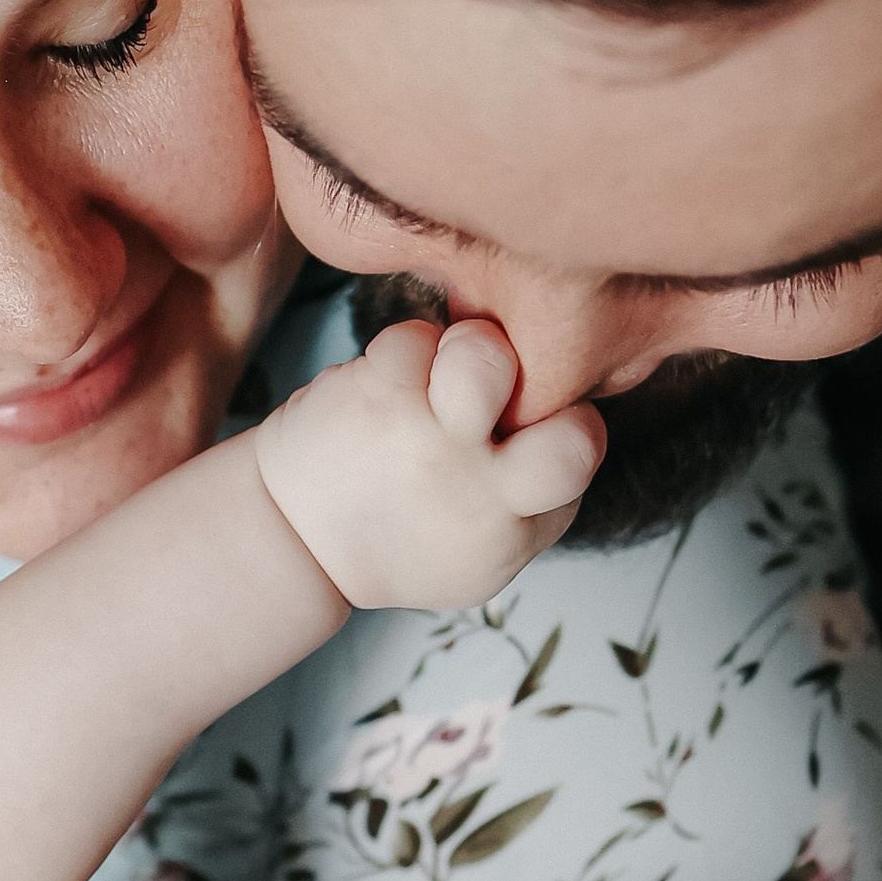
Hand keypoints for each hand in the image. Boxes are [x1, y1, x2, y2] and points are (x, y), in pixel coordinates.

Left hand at [255, 320, 603, 611]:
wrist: (296, 544)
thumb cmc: (401, 531)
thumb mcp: (484, 544)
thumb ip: (536, 491)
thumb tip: (570, 396)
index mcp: (519, 527)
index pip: (585, 447)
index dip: (565, 417)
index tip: (523, 421)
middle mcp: (481, 494)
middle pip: (572, 428)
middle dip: (547, 386)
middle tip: (493, 394)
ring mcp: (426, 443)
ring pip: (486, 351)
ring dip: (468, 347)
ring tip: (440, 377)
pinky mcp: (375, 399)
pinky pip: (416, 336)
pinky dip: (405, 353)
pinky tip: (387, 386)